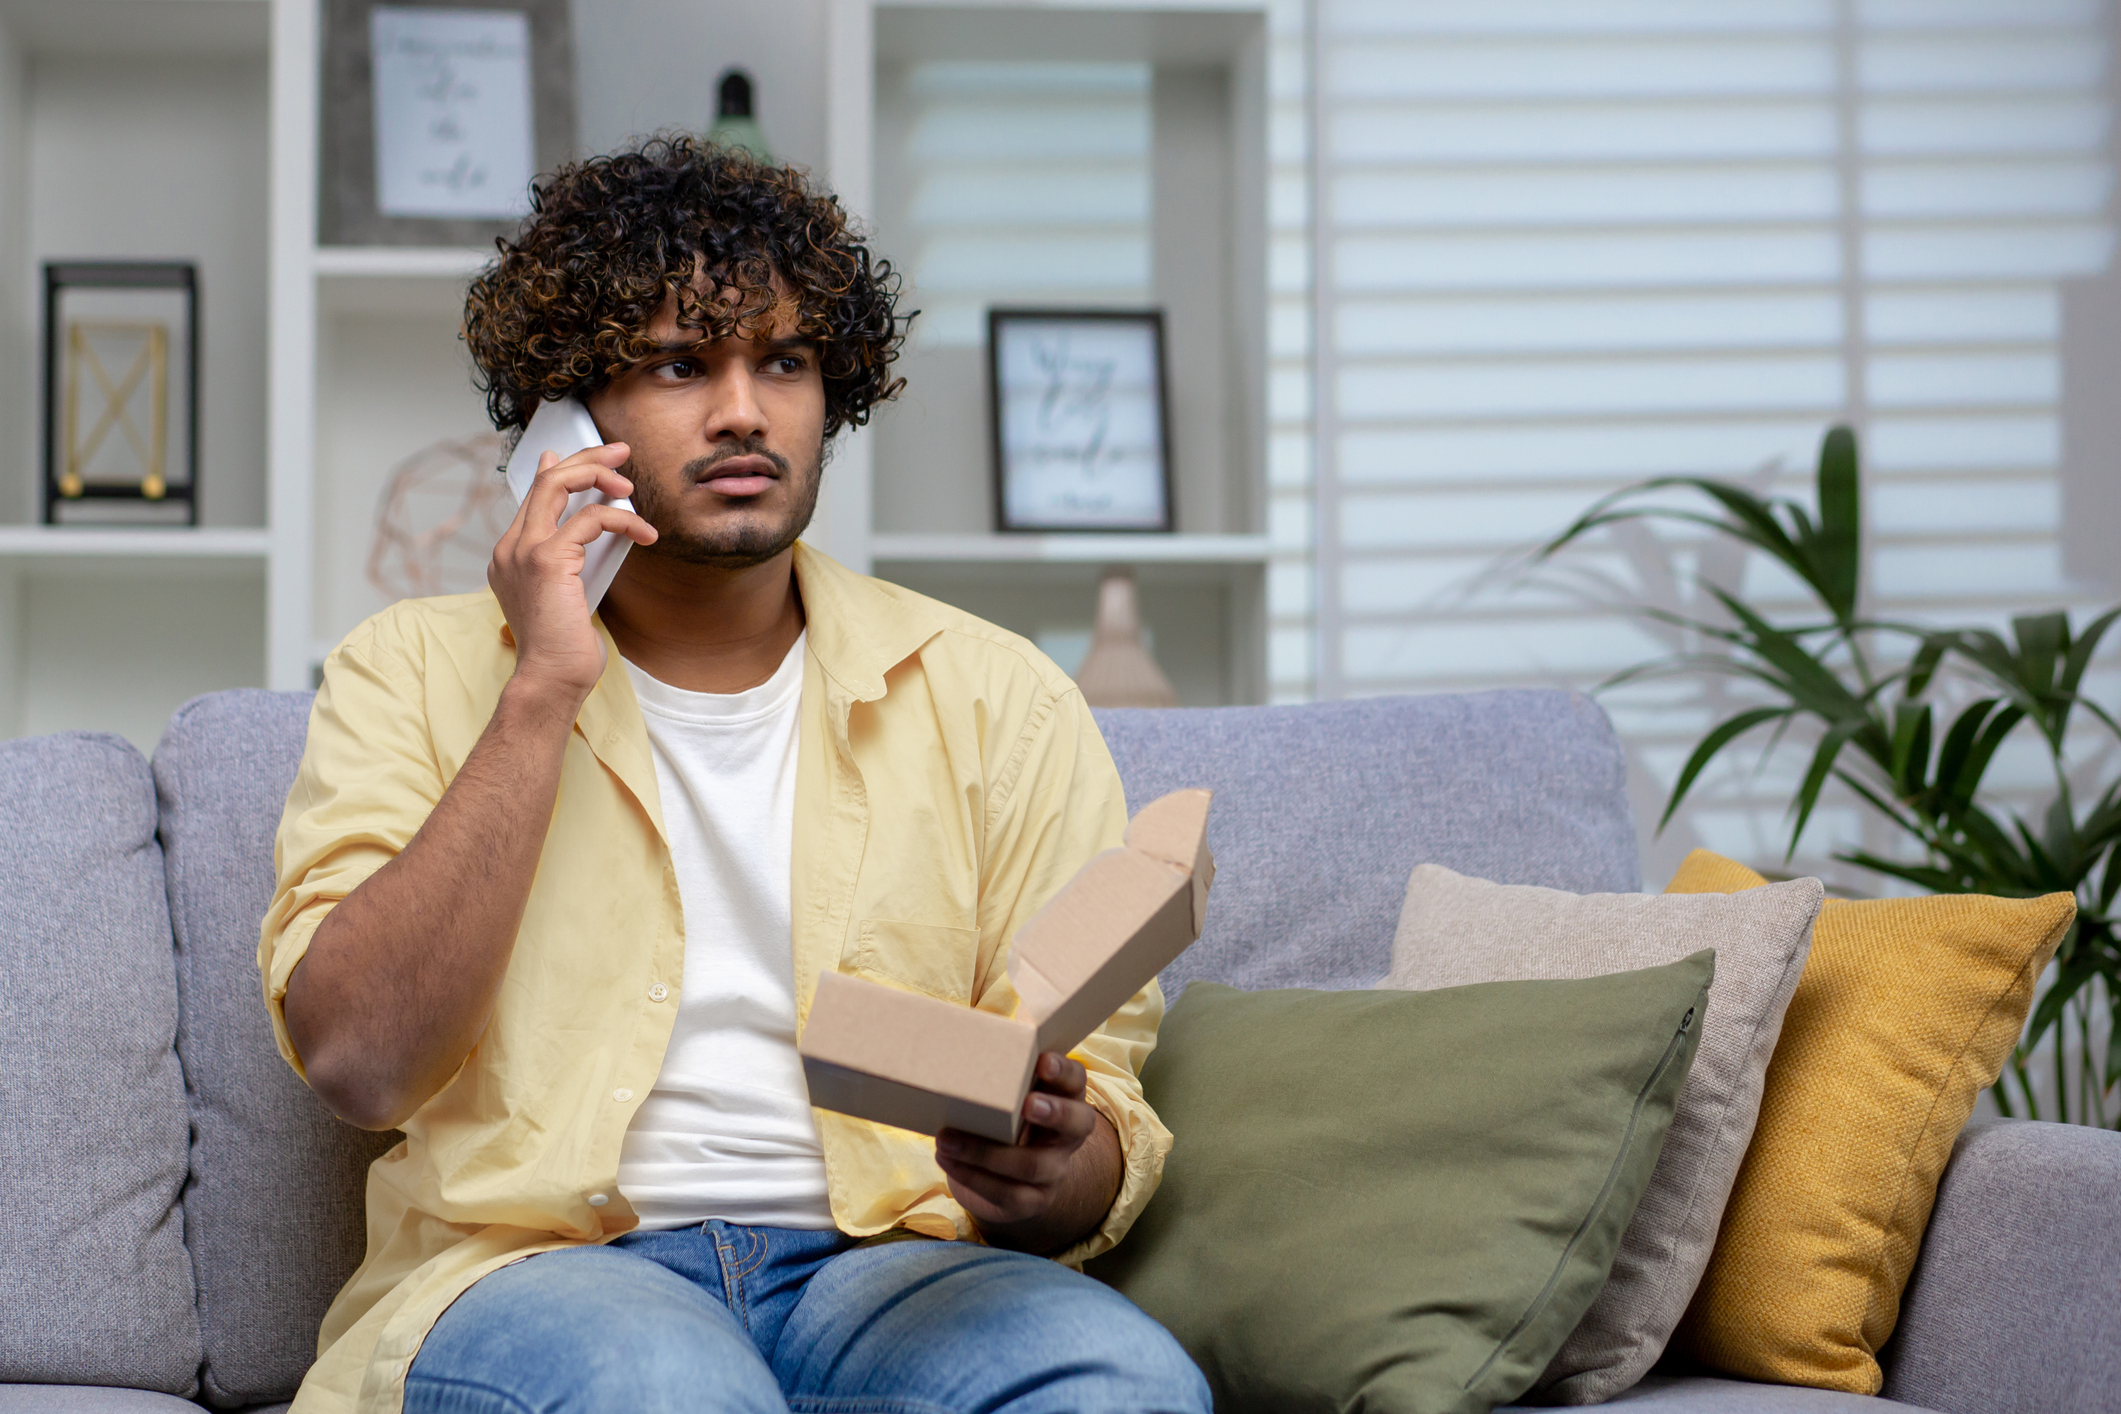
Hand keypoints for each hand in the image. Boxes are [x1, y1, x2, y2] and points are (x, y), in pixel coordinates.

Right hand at [488, 444, 655, 702]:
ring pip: (558, 486)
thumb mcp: (567, 594)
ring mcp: (524, 552)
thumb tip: (590, 528)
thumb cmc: (563, 648)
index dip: (560, 469)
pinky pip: (590, 519)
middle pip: (544, 481)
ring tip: (630, 486)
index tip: (589, 458)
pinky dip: (622, 519)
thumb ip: (573, 560)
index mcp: (510, 556)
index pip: (532, 497)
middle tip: (620, 451)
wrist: (551, 678)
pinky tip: (644, 533)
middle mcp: (510, 548)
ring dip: (600, 475)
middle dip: (585, 458)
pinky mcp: (547, 560)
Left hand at [934, 1051, 1122, 1253]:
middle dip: (1055, 1112)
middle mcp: (1068, 1136)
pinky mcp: (1032, 1200)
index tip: (1043, 1061)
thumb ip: (998, 1074)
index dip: (1064, 1071)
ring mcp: (1054, 1171)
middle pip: (1079, 1123)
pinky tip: (946, 1159)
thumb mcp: (1006, 1097)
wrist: (1002, 1179)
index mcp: (1065, 1099)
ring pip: (1033, 1165)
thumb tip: (955, 1040)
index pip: (1076, 1081)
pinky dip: (971, 1176)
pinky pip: (1006, 1193)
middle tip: (1027, 1103)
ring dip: (985, 1152)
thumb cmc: (1000, 1120)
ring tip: (946, 1138)